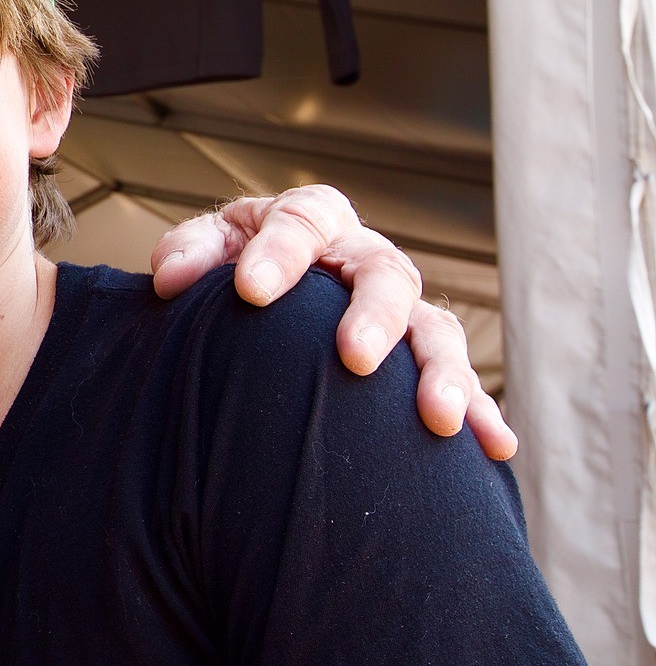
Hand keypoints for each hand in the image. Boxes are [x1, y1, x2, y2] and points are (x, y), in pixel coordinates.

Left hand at [148, 184, 514, 460]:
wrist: (262, 295)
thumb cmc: (233, 266)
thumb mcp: (206, 248)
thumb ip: (190, 253)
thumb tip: (170, 278)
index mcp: (312, 219)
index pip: (301, 224)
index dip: (278, 254)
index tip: (250, 290)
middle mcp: (365, 258)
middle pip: (385, 276)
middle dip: (374, 318)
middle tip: (355, 358)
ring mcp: (400, 309)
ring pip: (434, 331)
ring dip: (442, 374)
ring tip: (437, 418)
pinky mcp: (419, 359)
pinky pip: (462, 383)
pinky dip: (481, 413)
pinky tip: (495, 446)